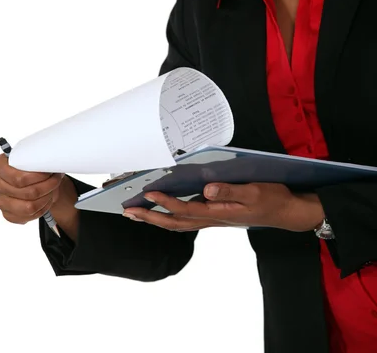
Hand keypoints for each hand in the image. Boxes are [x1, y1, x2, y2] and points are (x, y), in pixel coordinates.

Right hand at [0, 153, 64, 225]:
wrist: (29, 179)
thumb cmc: (30, 166)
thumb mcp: (32, 157)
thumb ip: (37, 159)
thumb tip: (52, 165)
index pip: (20, 178)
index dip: (39, 177)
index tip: (51, 173)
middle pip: (27, 192)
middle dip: (48, 187)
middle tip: (56, 180)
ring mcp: (0, 201)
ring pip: (29, 207)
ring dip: (46, 198)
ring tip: (53, 190)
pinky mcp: (7, 214)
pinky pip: (28, 216)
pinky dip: (42, 208)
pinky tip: (46, 199)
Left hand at [123, 182, 324, 232]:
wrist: (285, 212)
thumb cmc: (271, 199)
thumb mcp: (254, 192)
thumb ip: (230, 191)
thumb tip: (206, 189)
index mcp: (218, 212)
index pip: (184, 209)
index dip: (165, 203)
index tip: (148, 194)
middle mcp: (211, 219)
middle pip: (174, 222)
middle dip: (150, 218)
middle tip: (128, 212)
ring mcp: (213, 219)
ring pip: (178, 223)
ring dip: (156, 220)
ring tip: (138, 214)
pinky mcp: (216, 216)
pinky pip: (187, 220)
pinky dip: (170, 218)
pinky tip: (164, 212)